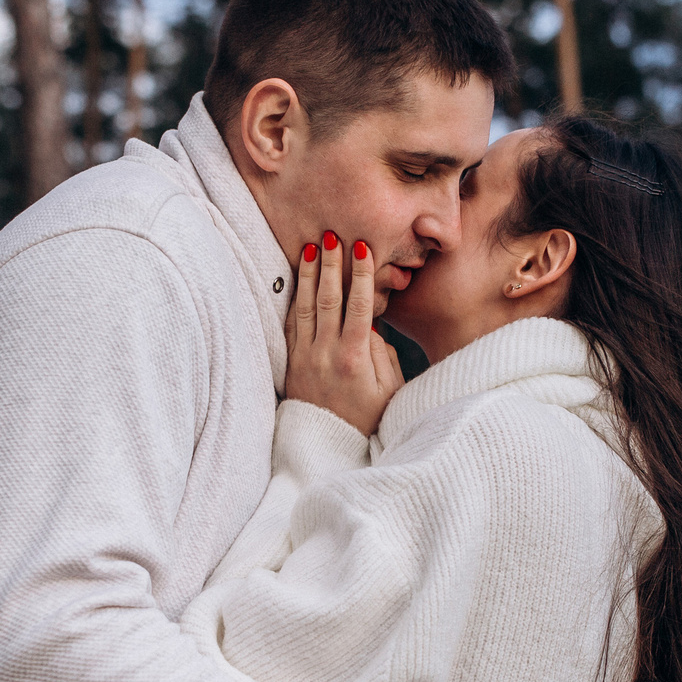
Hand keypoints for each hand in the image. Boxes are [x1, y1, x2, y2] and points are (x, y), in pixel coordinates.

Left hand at [285, 232, 402, 436]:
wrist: (327, 445)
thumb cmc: (367, 417)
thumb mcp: (389, 390)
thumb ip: (382, 353)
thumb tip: (370, 322)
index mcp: (355, 359)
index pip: (359, 306)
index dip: (360, 275)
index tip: (362, 248)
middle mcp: (326, 353)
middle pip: (328, 299)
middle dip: (331, 264)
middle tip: (333, 235)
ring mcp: (305, 356)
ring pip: (305, 306)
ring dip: (309, 274)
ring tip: (312, 246)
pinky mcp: (292, 361)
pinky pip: (292, 323)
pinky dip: (295, 297)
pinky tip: (298, 278)